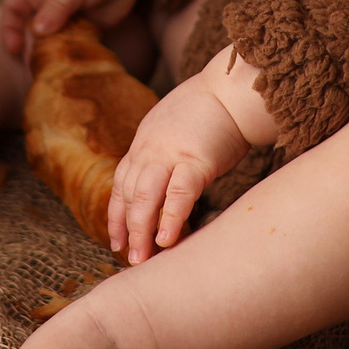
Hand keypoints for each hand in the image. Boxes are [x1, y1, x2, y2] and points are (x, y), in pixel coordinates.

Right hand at [0, 0, 139, 56]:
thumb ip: (55, 5)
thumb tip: (37, 32)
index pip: (13, 7)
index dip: (10, 28)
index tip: (15, 49)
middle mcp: (48, 1)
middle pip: (32, 29)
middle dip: (31, 48)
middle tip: (35, 68)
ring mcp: (67, 15)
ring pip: (53, 40)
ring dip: (53, 54)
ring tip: (55, 71)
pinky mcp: (87, 26)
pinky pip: (74, 44)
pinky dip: (72, 54)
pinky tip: (74, 65)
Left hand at [107, 58, 263, 263]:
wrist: (232, 90)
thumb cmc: (212, 110)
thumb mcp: (175, 127)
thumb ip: (164, 151)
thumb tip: (166, 179)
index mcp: (145, 143)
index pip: (122, 183)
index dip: (116, 213)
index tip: (116, 239)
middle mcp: (149, 150)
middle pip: (129, 195)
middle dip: (127, 229)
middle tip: (130, 257)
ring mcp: (170, 155)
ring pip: (144, 197)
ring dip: (141, 230)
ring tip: (142, 257)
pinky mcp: (195, 160)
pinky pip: (178, 194)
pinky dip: (170, 218)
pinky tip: (167, 240)